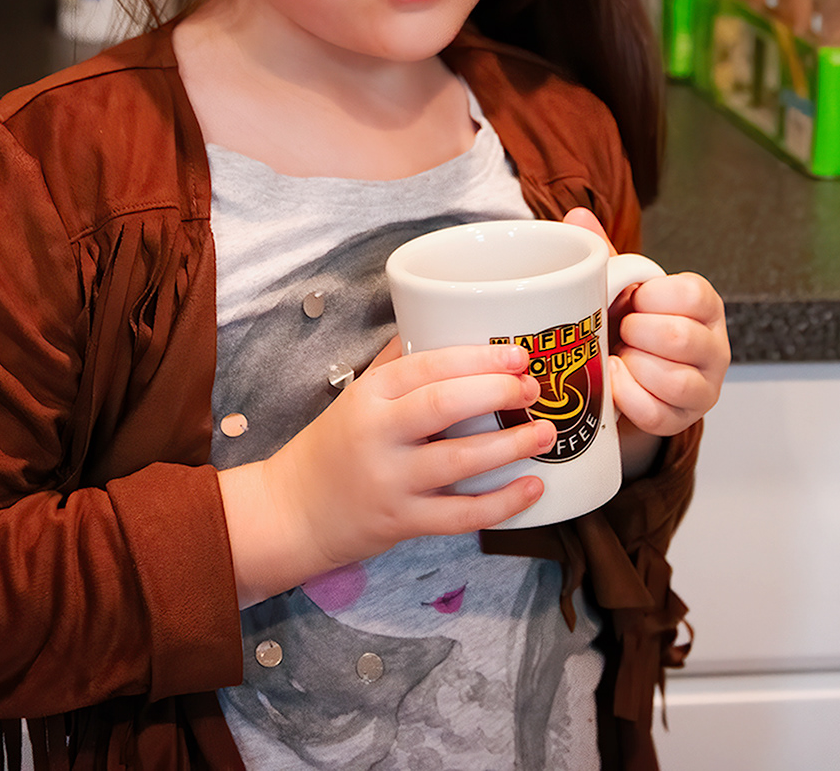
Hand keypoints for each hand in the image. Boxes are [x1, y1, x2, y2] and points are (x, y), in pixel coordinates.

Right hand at [219, 342, 554, 606]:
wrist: (292, 511)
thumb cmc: (336, 445)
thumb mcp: (358, 395)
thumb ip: (399, 362)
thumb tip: (446, 318)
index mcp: (371, 394)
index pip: (428, 365)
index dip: (479, 358)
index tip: (519, 354)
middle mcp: (378, 434)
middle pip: (444, 405)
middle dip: (497, 392)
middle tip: (533, 389)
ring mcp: (390, 480)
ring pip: (459, 460)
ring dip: (510, 446)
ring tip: (547, 433)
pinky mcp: (401, 521)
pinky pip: (460, 515)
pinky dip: (502, 504)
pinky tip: (534, 488)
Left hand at [561, 209, 729, 442]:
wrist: (630, 374)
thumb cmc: (629, 323)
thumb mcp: (621, 287)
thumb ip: (605, 255)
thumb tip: (576, 215)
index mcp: (705, 305)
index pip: (694, 293)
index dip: (653, 297)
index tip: (633, 299)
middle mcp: (715, 346)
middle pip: (681, 339)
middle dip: (638, 335)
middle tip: (621, 331)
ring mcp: (705, 387)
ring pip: (674, 380)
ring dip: (633, 367)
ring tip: (618, 358)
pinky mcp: (684, 419)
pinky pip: (657, 414)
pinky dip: (627, 398)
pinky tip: (614, 384)